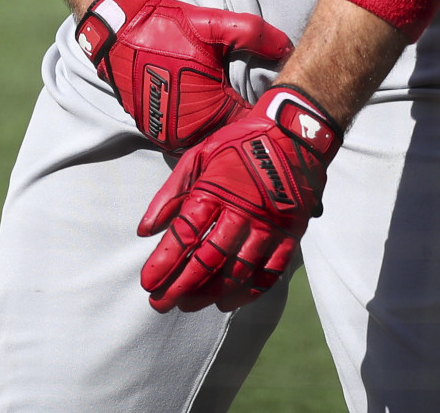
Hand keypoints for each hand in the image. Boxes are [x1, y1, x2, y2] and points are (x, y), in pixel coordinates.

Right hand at [78, 0, 294, 151]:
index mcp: (208, 111)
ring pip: (206, 140)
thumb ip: (253, 33)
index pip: (249, 125)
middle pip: (228, 137)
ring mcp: (166, 136)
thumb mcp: (212, 24)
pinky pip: (186, 138)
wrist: (116, 32)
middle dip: (242, 126)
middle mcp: (186, 133)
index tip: (274, 103)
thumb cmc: (163, 28)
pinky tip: (208, 113)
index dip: (262, 115)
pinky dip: (198, 129)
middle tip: (258, 109)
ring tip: (235, 113)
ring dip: (218, 129)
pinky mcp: (153, 133)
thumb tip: (286, 46)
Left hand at [137, 85, 340, 312]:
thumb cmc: (240, 143)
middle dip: (180, 286)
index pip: (184, 236)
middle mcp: (242, 213)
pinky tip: (228, 303)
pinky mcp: (290, 236)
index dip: (163, 263)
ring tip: (189, 305)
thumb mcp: (199, 155)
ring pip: (237, 272)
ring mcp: (268, 227)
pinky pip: (269, 273)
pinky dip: (248, 293)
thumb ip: (171, 193)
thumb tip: (144, 230)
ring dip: (210, 294)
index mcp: (215, 191)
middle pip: (207, 260)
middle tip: (161, 304)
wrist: (295, 134)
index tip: (148, 283)